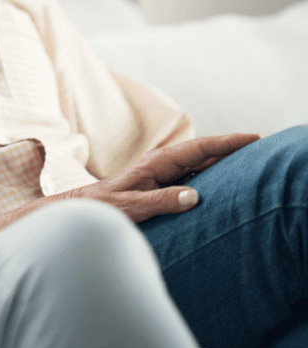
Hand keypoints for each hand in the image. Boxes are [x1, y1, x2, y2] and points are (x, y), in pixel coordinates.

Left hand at [66, 132, 260, 221]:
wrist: (85, 209)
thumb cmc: (104, 207)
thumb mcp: (131, 206)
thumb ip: (161, 201)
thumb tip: (195, 196)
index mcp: (157, 163)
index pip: (199, 148)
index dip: (227, 142)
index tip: (253, 138)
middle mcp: (162, 164)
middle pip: (204, 152)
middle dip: (233, 147)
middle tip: (263, 145)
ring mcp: (163, 173)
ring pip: (201, 164)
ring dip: (225, 160)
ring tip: (253, 160)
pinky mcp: (163, 184)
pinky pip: (194, 176)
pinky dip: (213, 174)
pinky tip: (228, 180)